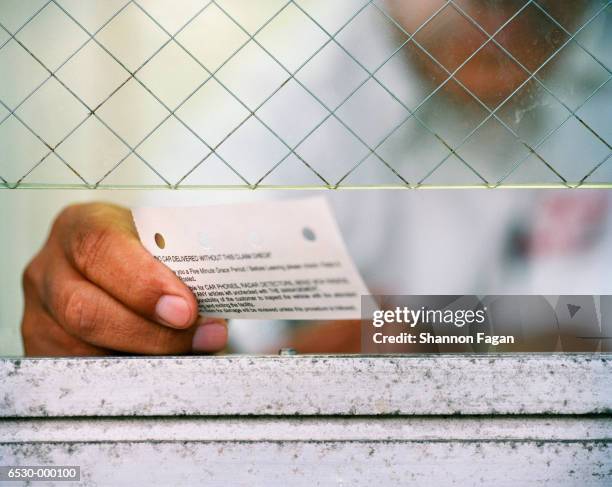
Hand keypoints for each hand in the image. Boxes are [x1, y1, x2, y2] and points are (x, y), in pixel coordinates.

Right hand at [21, 202, 226, 355]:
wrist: (122, 266)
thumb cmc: (147, 252)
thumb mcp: (162, 242)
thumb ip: (182, 266)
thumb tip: (217, 306)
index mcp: (80, 226)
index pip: (101, 248)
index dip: (144, 283)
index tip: (186, 309)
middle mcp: (50, 267)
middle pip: (86, 310)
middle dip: (151, 333)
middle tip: (200, 337)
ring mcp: (39, 311)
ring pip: (83, 349)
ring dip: (146, 358)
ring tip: (192, 351)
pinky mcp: (41, 346)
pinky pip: (82, 372)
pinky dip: (128, 373)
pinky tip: (160, 363)